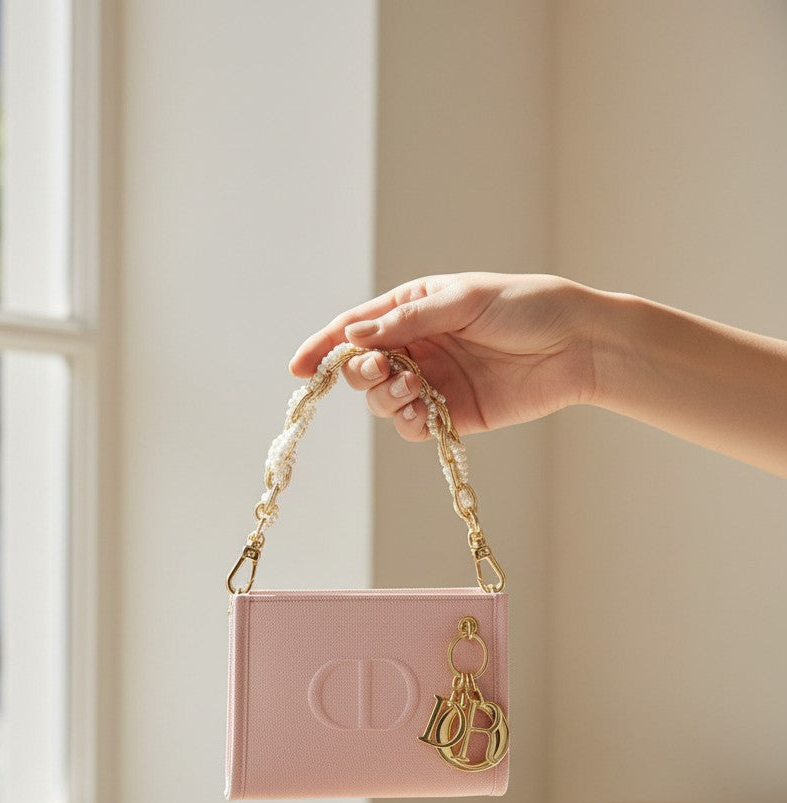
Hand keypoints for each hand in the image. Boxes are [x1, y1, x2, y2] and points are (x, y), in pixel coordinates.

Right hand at [289, 273, 600, 440]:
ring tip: (413, 387)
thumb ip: (408, 322)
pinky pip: (413, 427)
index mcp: (415, 310)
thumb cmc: (527, 307)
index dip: (324, 347)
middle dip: (360, 373)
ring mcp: (434, 383)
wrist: (578, 345)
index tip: (299, 368)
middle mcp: (418, 347)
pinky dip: (408, 423)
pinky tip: (424, 412)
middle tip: (382, 370)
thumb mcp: (463, 301)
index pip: (356, 329)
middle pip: (363, 369)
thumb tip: (355, 334)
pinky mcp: (454, 415)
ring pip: (383, 402)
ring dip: (386, 398)